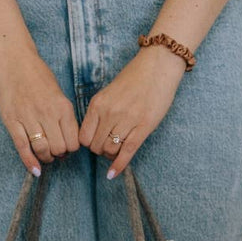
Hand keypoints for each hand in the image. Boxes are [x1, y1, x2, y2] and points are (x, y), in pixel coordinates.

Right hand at [0, 52, 80, 174]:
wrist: (14, 62)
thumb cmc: (38, 77)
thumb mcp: (59, 94)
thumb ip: (64, 116)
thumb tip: (67, 141)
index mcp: (62, 107)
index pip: (74, 140)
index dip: (72, 148)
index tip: (67, 147)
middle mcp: (47, 113)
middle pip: (59, 148)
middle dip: (59, 154)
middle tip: (56, 151)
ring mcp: (28, 117)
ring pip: (42, 150)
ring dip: (46, 158)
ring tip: (46, 155)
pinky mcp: (12, 121)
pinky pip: (22, 147)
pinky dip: (30, 162)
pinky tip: (35, 170)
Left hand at [79, 45, 186, 178]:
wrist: (158, 66)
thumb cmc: (134, 79)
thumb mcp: (109, 92)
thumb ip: (100, 112)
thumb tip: (93, 134)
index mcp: (98, 104)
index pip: (83, 137)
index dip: (88, 144)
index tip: (95, 142)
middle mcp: (110, 113)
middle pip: (95, 146)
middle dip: (100, 150)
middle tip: (108, 145)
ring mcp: (127, 120)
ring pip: (110, 150)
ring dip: (111, 155)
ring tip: (117, 148)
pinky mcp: (144, 127)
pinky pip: (127, 152)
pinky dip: (119, 165)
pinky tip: (113, 174)